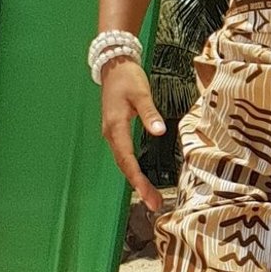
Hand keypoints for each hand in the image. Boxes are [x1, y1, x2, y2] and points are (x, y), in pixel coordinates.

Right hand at [101, 57, 166, 211]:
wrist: (114, 67)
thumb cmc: (128, 79)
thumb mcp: (141, 93)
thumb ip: (149, 113)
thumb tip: (159, 132)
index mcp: (115, 128)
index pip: (127, 159)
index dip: (138, 179)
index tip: (149, 195)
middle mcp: (111, 134)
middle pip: (124, 166)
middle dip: (139, 186)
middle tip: (154, 204)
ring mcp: (112, 134)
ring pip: (123, 162)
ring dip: (136, 180)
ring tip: (151, 197)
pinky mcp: (117, 131)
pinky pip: (124, 155)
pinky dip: (132, 168)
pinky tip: (141, 178)